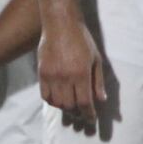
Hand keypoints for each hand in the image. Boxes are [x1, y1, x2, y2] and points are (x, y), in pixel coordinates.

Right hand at [37, 9, 106, 128]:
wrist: (60, 24)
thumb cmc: (82, 40)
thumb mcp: (96, 59)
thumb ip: (98, 81)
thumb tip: (101, 100)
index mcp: (81, 74)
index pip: (85, 103)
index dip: (88, 114)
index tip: (91, 119)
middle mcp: (65, 77)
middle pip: (70, 106)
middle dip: (77, 112)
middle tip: (81, 112)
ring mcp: (51, 75)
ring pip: (57, 103)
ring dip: (64, 107)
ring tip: (70, 105)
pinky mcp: (42, 73)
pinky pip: (45, 95)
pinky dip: (52, 101)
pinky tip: (58, 98)